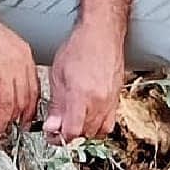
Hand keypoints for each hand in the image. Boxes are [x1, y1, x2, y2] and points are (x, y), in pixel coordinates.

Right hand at [0, 0, 39, 141]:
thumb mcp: (0, 45)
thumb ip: (7, 64)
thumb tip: (6, 87)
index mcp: (24, 55)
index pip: (34, 90)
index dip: (29, 111)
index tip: (24, 124)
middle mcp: (18, 61)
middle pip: (22, 101)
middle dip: (13, 123)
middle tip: (5, 135)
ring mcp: (3, 66)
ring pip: (6, 105)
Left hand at [42, 22, 124, 144]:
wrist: (102, 32)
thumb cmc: (80, 47)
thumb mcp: (58, 75)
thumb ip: (56, 105)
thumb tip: (52, 126)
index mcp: (82, 95)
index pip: (72, 132)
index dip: (59, 137)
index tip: (51, 133)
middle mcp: (99, 101)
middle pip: (84, 134)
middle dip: (69, 134)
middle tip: (58, 125)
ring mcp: (111, 101)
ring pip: (98, 131)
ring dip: (84, 131)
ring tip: (72, 119)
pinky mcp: (117, 98)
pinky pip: (109, 123)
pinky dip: (97, 125)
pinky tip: (87, 115)